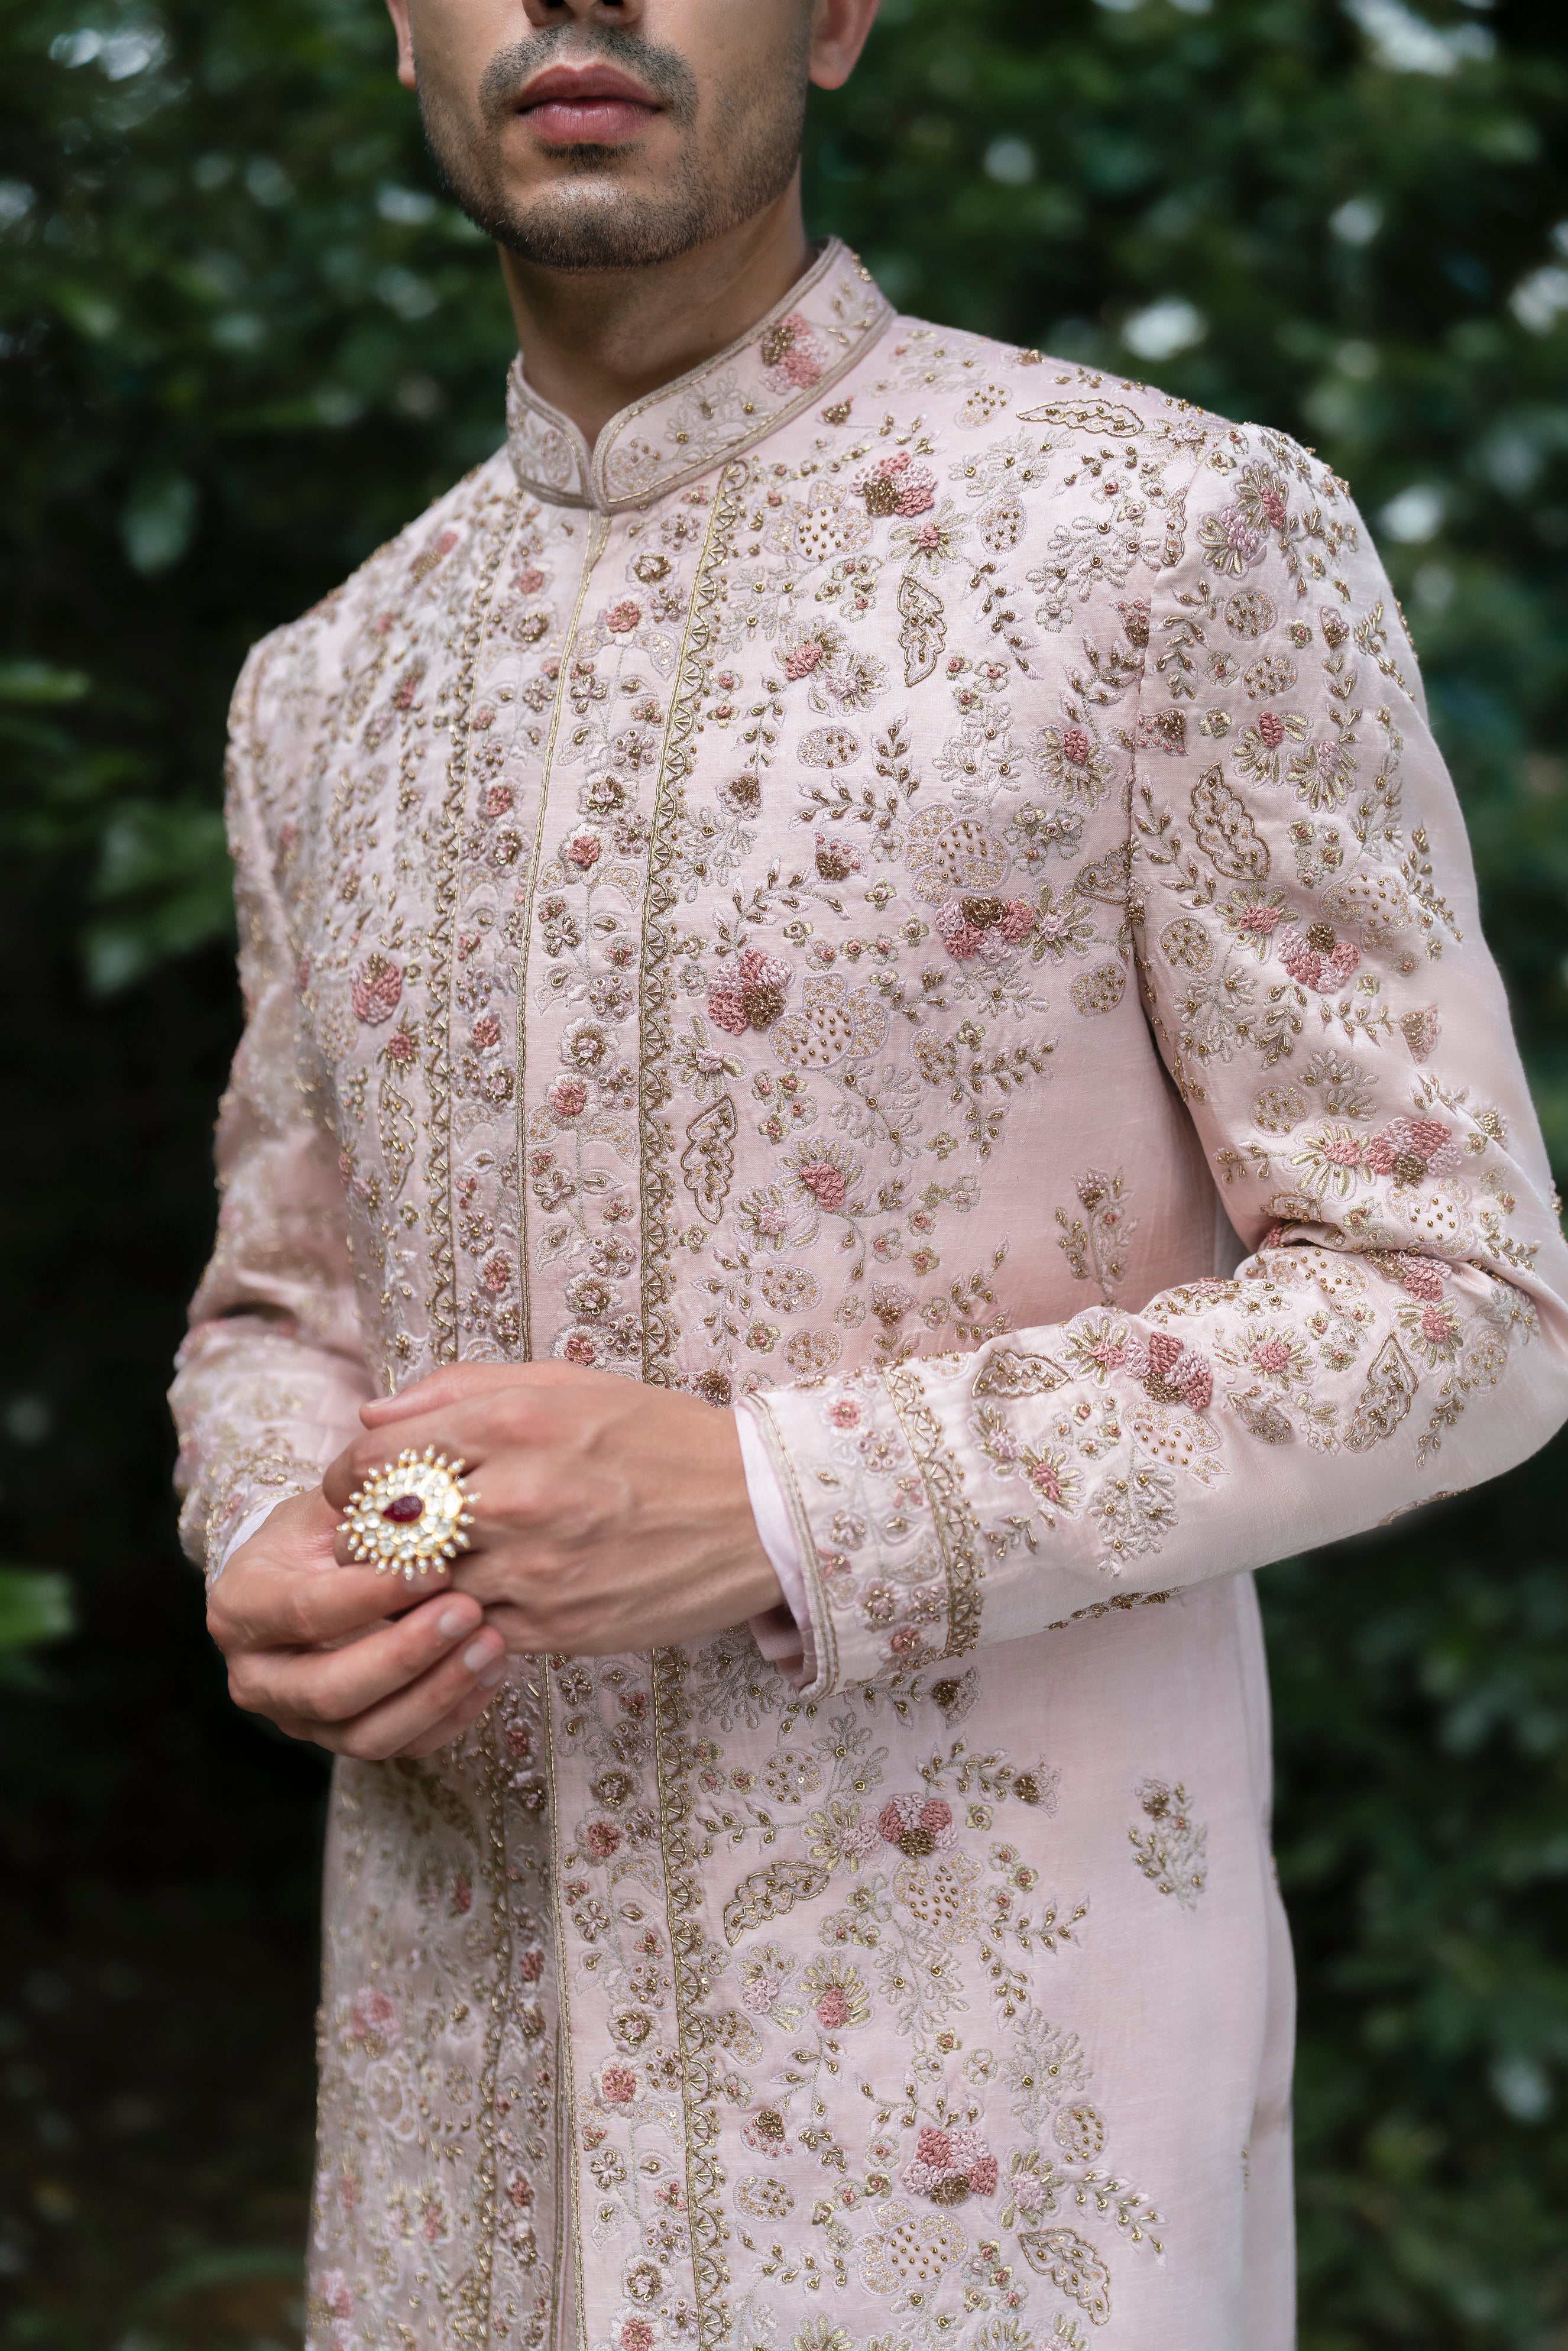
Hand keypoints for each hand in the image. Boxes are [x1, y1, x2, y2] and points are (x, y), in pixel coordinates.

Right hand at [206, 1486, 509, 1758]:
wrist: (307, 1574)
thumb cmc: (321, 1532)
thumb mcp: (329, 1506)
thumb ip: (365, 1504)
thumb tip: (419, 1500)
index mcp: (241, 1608)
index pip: (304, 1610)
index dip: (371, 1595)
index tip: (437, 1569)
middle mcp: (257, 1677)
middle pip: (330, 1688)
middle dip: (406, 1655)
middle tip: (469, 1612)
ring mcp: (299, 1719)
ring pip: (366, 1735)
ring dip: (436, 1693)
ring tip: (491, 1644)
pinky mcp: (344, 1741)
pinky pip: (404, 1746)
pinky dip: (453, 1714)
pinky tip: (491, 1670)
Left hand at [323, 1362, 783, 1656]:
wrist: (758, 1512)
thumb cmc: (658, 1437)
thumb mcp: (566, 1384)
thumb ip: (458, 1391)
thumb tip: (371, 1419)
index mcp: (512, 1422)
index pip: (374, 1460)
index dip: (351, 1478)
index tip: (363, 1487)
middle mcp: (514, 1497)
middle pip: (381, 1532)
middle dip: (368, 1537)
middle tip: (387, 1534)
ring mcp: (533, 1570)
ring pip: (418, 1592)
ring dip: (413, 1585)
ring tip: (438, 1566)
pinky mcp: (554, 1628)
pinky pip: (469, 1631)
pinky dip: (462, 1619)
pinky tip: (486, 1596)